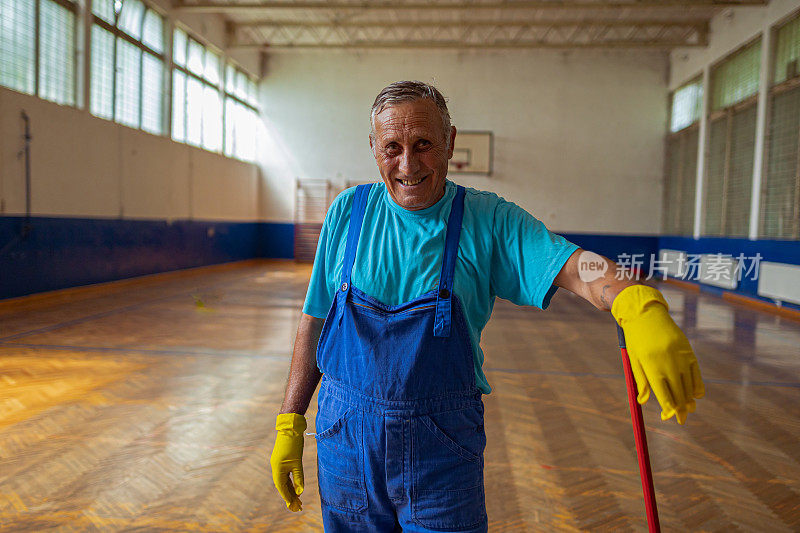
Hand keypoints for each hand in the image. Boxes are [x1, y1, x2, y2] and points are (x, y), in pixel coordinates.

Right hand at [270, 413, 305, 510]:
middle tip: (297, 507)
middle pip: (282, 486)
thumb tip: (300, 491)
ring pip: (284, 481)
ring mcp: (278, 464)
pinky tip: (295, 488)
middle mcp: (276, 468)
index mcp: (277, 469)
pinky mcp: (282, 461)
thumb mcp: (297, 462)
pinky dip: (290, 482)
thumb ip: (299, 477)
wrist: (290, 428)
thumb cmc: (293, 444)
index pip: (282, 488)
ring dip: (290, 490)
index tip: (293, 506)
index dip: (288, 497)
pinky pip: (285, 475)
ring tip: (298, 500)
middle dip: (290, 496)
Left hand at [611, 285, 704, 423]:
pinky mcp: (689, 351)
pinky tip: (697, 395)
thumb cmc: (636, 339)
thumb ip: (641, 381)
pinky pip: (696, 373)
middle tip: (682, 420)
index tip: (668, 417)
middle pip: (679, 393)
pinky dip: (697, 386)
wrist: (646, 314)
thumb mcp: (634, 360)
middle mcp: (668, 363)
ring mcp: (680, 357)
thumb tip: (642, 401)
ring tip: (690, 409)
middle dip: (681, 409)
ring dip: (690, 400)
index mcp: (651, 366)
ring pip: (689, 385)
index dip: (668, 409)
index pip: (664, 395)